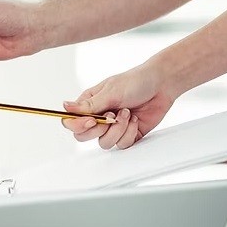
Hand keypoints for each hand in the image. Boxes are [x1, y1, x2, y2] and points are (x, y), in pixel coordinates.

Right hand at [60, 63, 174, 149]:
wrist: (162, 85)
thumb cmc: (136, 82)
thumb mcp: (110, 91)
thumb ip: (88, 105)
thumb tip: (65, 107)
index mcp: (88, 105)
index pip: (71, 122)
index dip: (78, 125)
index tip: (92, 120)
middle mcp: (98, 117)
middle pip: (83, 136)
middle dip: (99, 129)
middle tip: (111, 117)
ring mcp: (112, 128)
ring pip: (104, 142)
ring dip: (118, 129)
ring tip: (127, 113)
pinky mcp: (127, 134)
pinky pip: (121, 144)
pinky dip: (129, 133)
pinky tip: (134, 119)